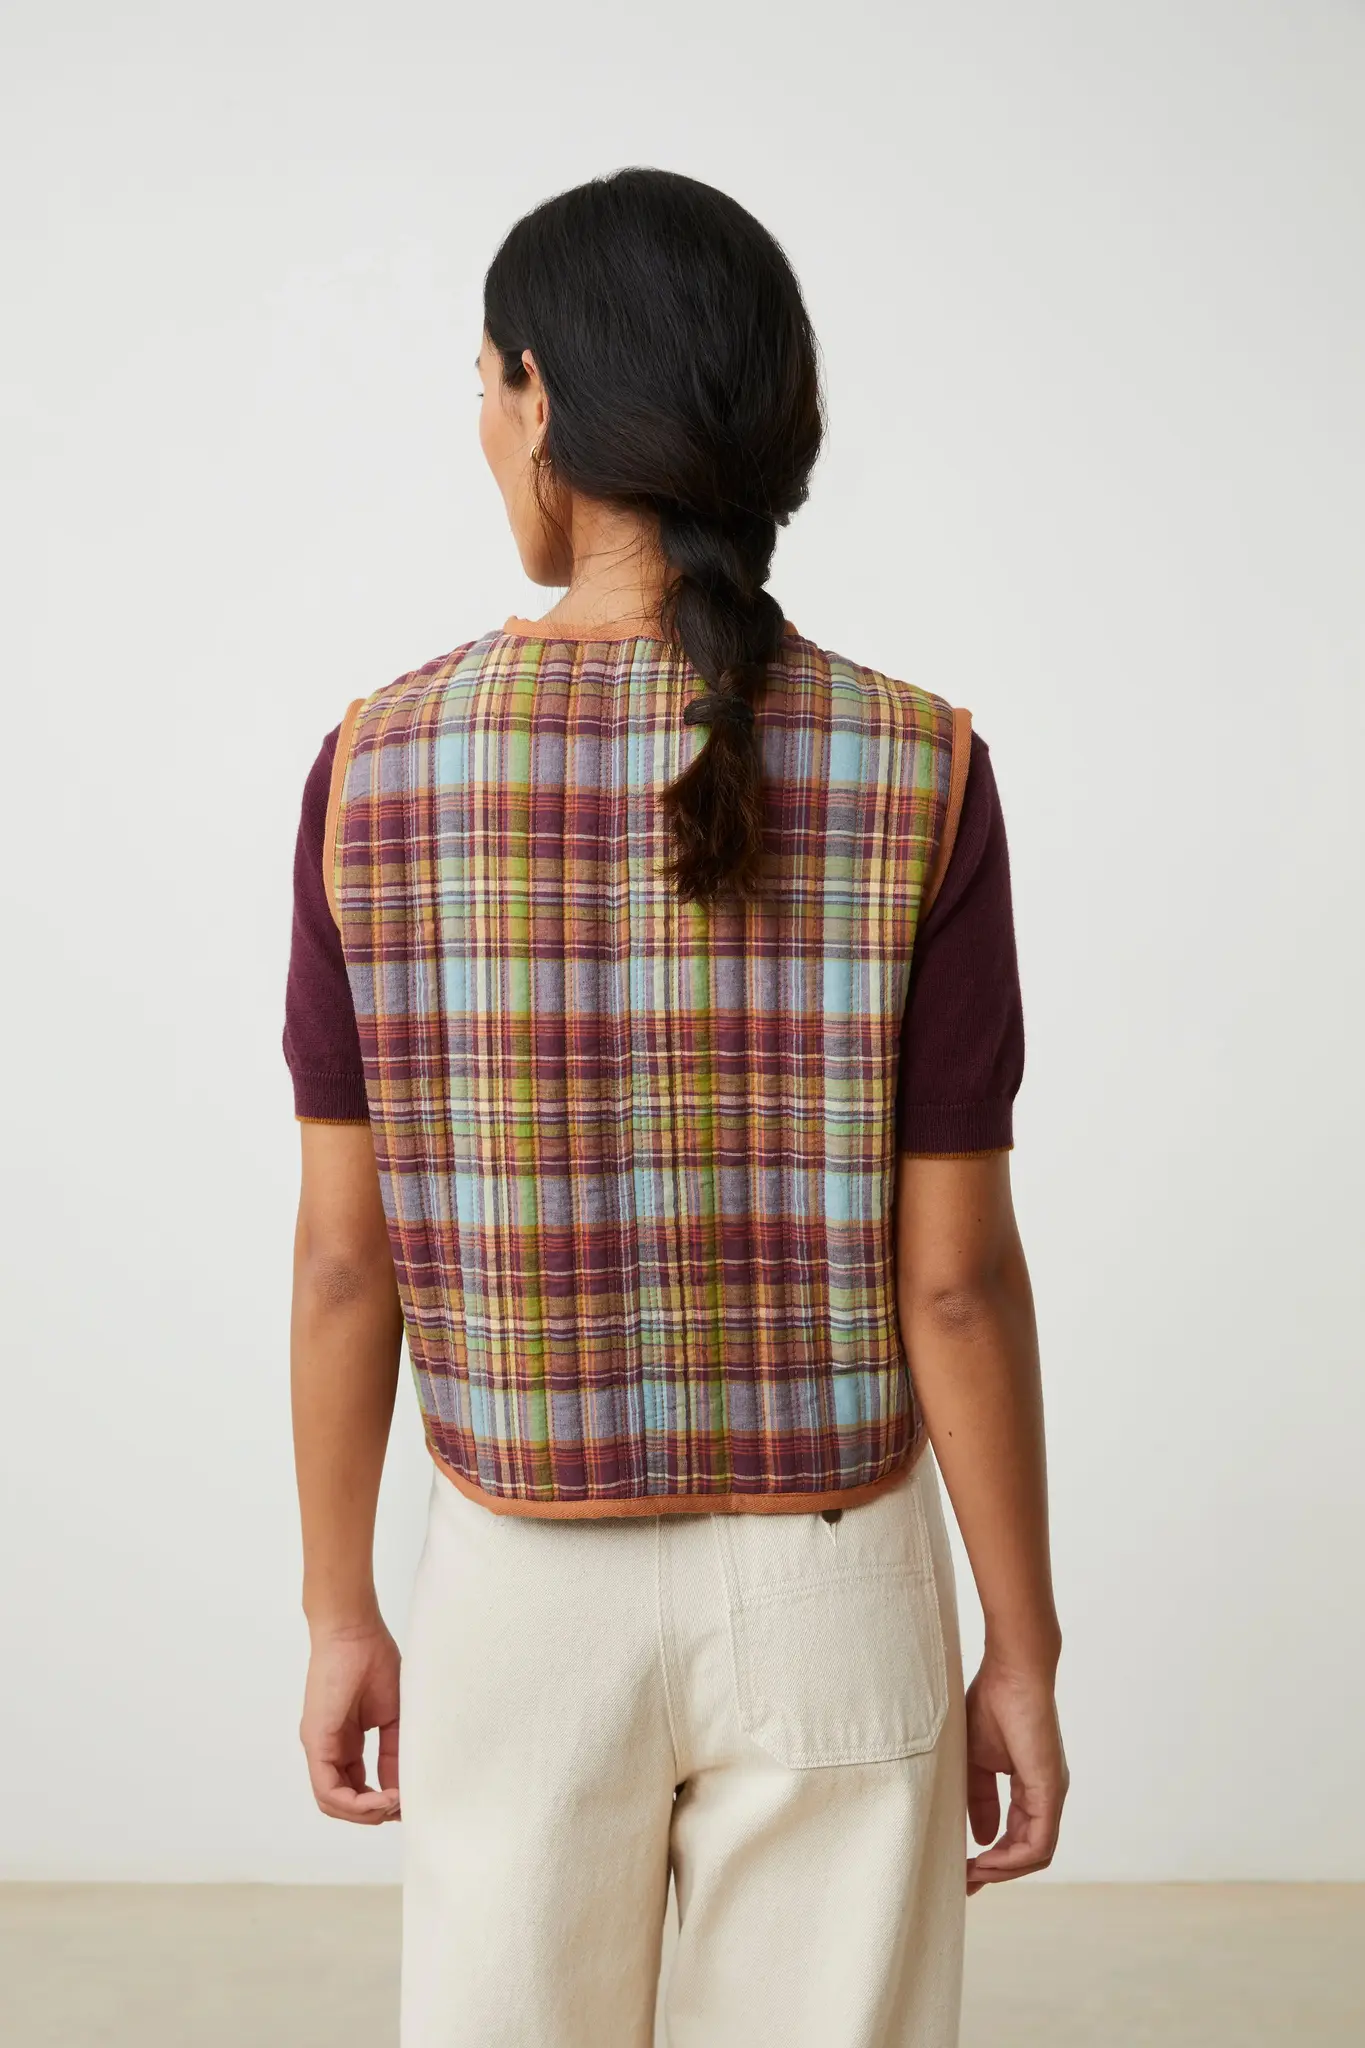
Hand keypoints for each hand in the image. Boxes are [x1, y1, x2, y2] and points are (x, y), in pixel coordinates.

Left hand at [300, 1620, 401, 1824]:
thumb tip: (401, 1788)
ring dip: (366, 1813)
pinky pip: (328, 1790)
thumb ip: (394, 1752)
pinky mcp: (316, 1743)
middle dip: (374, 1814)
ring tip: (394, 1803)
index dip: (383, 1802)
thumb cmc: (374, 1661)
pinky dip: (356, 1803)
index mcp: (345, 1743)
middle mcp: (328, 1750)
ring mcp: (319, 1748)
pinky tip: (382, 1799)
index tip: (409, 1800)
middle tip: (403, 1806)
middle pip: (344, 1803)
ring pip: (333, 1803)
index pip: (358, 1788)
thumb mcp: (393, 1716)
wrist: (355, 1632)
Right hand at [964, 1654, 1067, 1892]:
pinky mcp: (1050, 1792)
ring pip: (1034, 1855)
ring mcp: (1051, 1795)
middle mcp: (1046, 1796)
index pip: (1017, 1836)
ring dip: (1002, 1870)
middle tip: (963, 1882)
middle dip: (995, 1872)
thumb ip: (979, 1798)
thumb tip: (981, 1836)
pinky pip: (1039, 1843)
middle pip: (1026, 1852)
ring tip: (971, 1873)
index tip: (961, 1870)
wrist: (1012, 1671)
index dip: (991, 1859)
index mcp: (1031, 1787)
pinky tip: (984, 1859)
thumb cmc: (992, 1703)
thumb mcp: (975, 1758)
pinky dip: (1012, 1859)